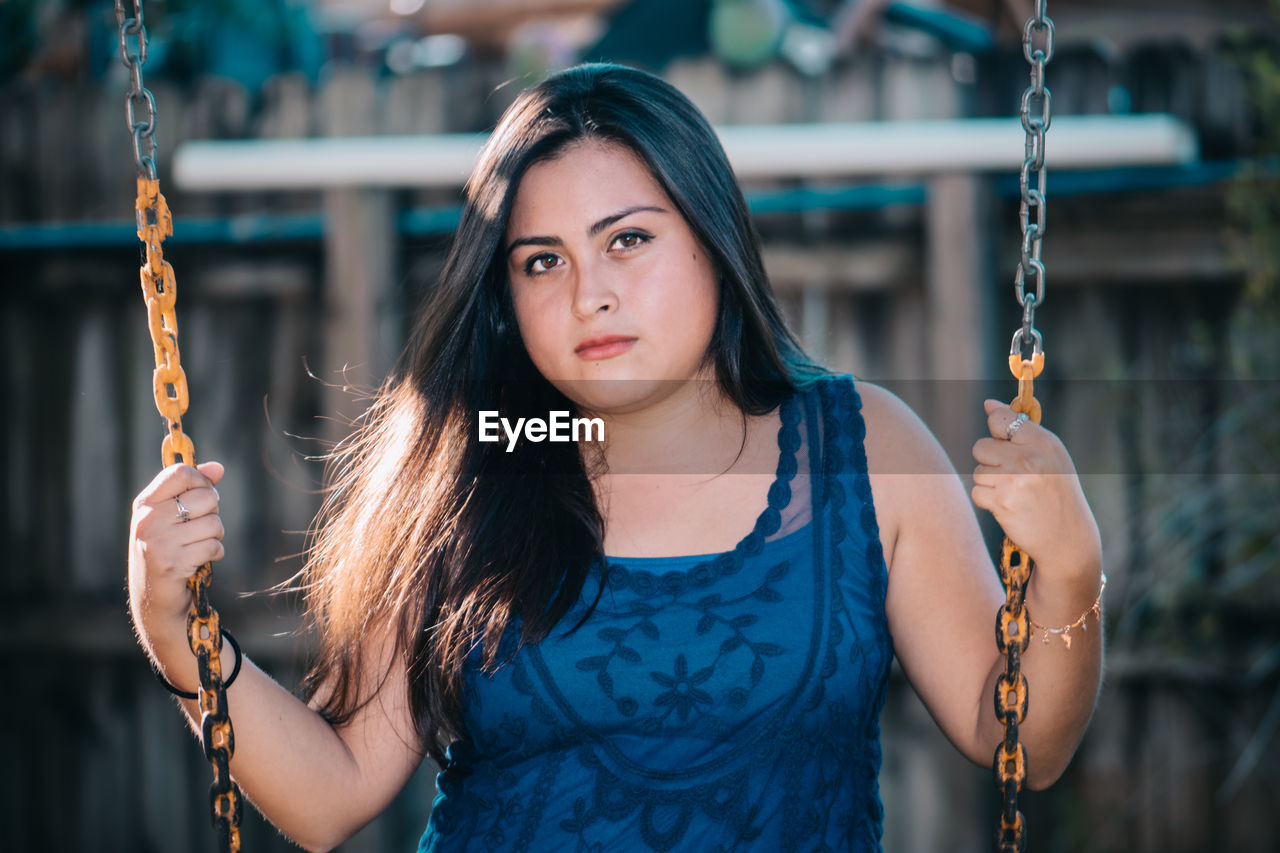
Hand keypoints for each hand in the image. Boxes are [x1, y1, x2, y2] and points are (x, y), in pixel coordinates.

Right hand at [128, 461, 225, 646]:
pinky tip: (199, 562)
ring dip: (215, 537)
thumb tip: (218, 467)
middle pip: (205, 496)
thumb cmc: (167, 553)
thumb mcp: (172, 518)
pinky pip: (214, 546)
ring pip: (214, 523)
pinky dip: (215, 554)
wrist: (155, 602)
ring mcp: (158, 541)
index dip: (201, 480)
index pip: (180, 472)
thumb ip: (193, 489)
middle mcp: (146, 520)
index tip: (202, 495)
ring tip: (197, 548)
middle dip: (213, 513)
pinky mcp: (172, 563)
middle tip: (198, 530)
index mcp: (144, 503)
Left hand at [971, 401, 1099, 578]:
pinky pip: (977, 492)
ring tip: (1014, 493)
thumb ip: (1020, 429)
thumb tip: (988, 404)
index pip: (1001, 419)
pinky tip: (1008, 506)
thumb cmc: (1055, 492)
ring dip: (989, 483)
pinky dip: (987, 501)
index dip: (997, 432)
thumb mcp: (1049, 456)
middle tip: (1013, 476)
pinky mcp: (1002, 502)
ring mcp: (1015, 480)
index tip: (1008, 444)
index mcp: (1044, 442)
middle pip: (981, 446)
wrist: (1067, 538)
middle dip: (990, 461)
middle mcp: (1030, 458)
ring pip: (978, 471)